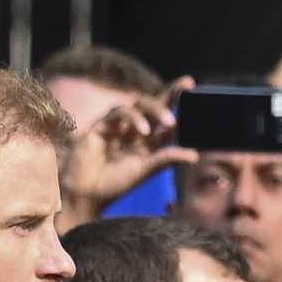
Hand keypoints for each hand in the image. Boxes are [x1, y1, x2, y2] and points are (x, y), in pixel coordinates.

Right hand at [60, 81, 194, 220]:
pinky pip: (120, 112)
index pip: (164, 117)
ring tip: (170, 123)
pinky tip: (143, 131)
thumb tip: (195, 155)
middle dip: (170, 93)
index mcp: (146, 141)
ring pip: (139, 104)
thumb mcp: (145, 171)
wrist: (86, 194)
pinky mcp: (102, 125)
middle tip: (186, 87)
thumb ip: (167, 159)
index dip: (176, 101)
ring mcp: (117, 125)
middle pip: (154, 104)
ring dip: (156, 109)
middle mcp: (133, 129)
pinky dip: (134, 118)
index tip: (191, 87)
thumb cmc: (114, 185)